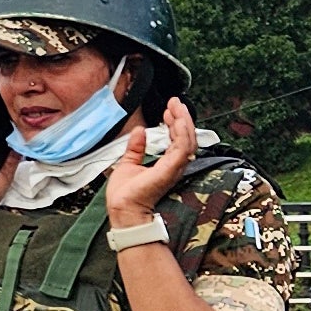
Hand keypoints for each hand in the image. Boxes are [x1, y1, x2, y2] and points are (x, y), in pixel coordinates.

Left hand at [105, 99, 196, 228]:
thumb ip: (136, 147)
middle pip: (186, 137)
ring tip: (176, 106)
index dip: (174, 122)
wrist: (122, 208)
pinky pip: (182, 148)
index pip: (177, 139)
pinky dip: (182, 132)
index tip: (168, 109)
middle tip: (175, 102)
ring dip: (183, 121)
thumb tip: (139, 131)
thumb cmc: (126, 195)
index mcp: (166, 164)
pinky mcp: (170, 169)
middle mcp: (173, 165)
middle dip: (182, 117)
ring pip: (187, 140)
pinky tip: (177, 120)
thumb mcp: (128, 162)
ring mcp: (174, 167)